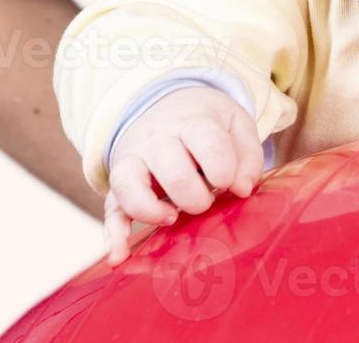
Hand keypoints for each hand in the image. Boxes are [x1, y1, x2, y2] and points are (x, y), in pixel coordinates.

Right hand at [102, 87, 264, 265]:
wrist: (165, 102)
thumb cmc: (208, 122)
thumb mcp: (236, 124)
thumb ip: (248, 155)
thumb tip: (242, 190)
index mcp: (192, 121)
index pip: (209, 144)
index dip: (224, 170)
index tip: (228, 181)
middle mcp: (157, 139)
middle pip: (173, 171)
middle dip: (196, 196)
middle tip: (206, 198)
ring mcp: (133, 159)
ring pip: (129, 185)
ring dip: (152, 210)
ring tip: (172, 217)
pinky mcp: (121, 183)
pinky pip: (110, 207)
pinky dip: (112, 234)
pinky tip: (118, 256)